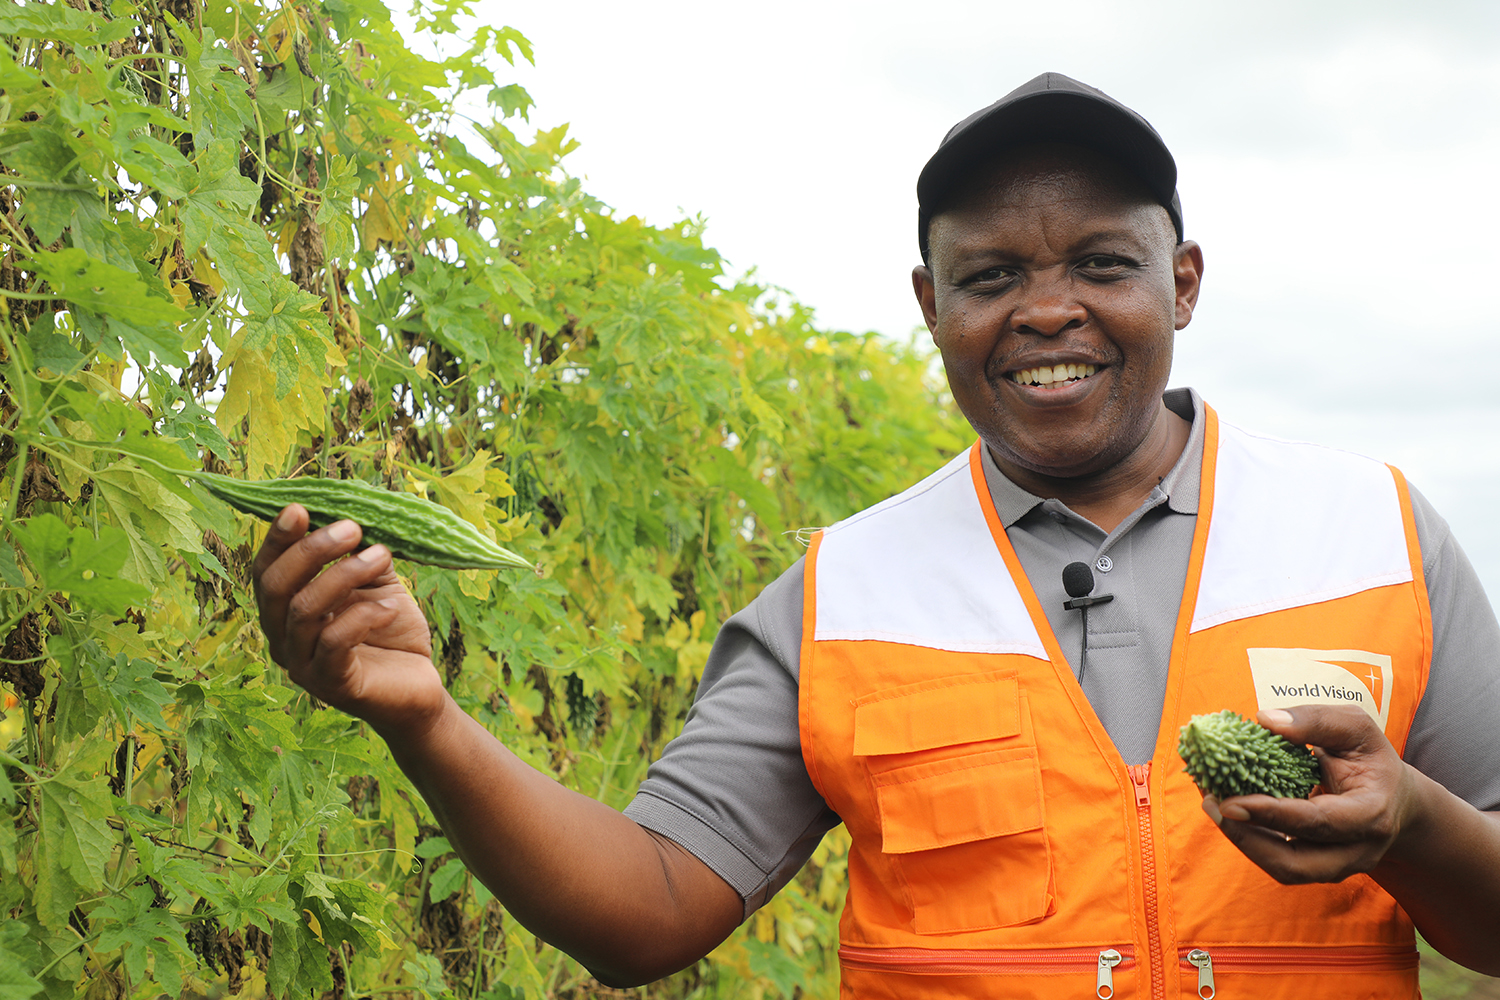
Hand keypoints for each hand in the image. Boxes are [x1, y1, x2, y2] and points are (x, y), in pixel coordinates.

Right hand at [251, 504, 443, 733]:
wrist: (418, 688)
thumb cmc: (391, 633)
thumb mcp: (377, 585)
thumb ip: (360, 555)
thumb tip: (354, 516)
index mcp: (286, 612)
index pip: (266, 572)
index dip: (277, 540)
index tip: (299, 508)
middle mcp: (283, 639)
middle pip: (275, 588)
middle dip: (310, 551)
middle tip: (351, 527)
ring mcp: (303, 666)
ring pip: (304, 611)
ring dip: (344, 575)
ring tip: (382, 554)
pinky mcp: (331, 685)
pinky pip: (333, 643)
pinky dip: (362, 617)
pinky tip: (390, 607)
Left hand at [1201, 705, 1421, 883]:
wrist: (1395, 799)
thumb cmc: (1370, 759)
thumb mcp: (1356, 727)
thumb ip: (1315, 720)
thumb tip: (1265, 720)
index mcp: (1372, 814)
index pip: (1318, 822)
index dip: (1271, 814)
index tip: (1229, 801)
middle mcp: (1358, 850)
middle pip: (1296, 863)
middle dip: (1247, 838)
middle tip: (1212, 804)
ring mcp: (1339, 865)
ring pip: (1284, 870)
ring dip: (1243, 840)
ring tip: (1212, 803)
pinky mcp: (1318, 866)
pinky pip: (1279, 861)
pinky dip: (1250, 838)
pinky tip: (1226, 809)